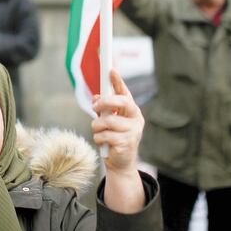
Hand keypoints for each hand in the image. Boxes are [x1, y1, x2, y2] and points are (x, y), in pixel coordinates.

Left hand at [91, 69, 144, 212]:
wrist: (120, 162)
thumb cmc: (113, 137)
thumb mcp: (107, 120)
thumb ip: (103, 109)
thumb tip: (96, 98)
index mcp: (131, 110)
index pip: (125, 92)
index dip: (118, 80)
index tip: (110, 69)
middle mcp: (135, 118)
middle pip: (120, 102)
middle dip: (104, 102)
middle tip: (95, 107)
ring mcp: (133, 131)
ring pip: (106, 121)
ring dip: (97, 127)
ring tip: (100, 133)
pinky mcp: (126, 143)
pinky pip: (104, 135)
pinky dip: (99, 139)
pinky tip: (104, 143)